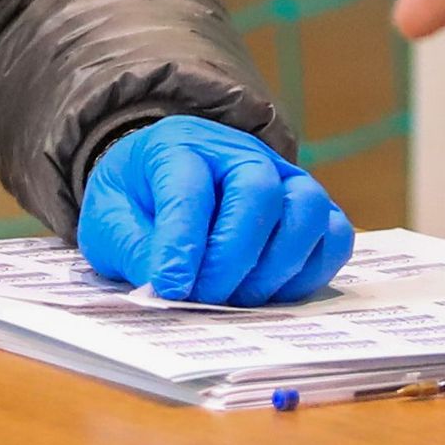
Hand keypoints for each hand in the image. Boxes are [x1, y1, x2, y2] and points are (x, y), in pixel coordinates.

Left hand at [75, 116, 352, 305]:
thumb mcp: (109, 220)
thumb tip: (168, 287)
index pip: (190, 188)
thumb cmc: (136, 202)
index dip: (182, 244)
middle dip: (233, 255)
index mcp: (179, 145)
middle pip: (259, 191)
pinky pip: (335, 235)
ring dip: (276, 265)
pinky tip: (274, 292)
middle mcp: (240, 152)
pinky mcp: (309, 206)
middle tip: (206, 297)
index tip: (170, 288)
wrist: (162, 184)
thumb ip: (133, 249)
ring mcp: (283, 176)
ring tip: (239, 299)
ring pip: (308, 209)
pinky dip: (312, 270)